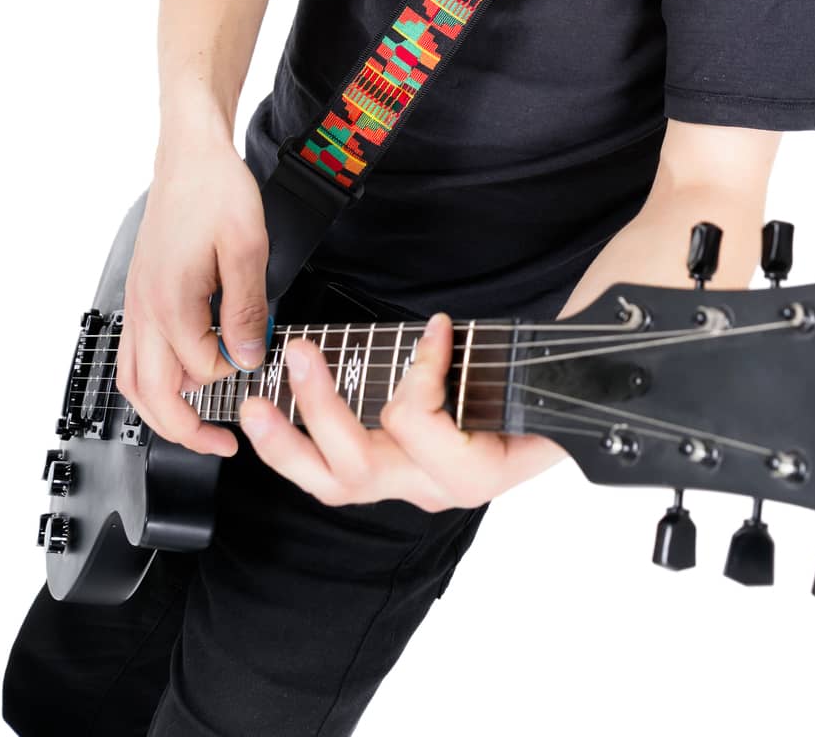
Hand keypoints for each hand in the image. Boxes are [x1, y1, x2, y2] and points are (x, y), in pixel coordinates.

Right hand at [116, 140, 270, 458]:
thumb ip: (246, 308)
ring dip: (162, 412)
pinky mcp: (139, 293)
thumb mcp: (248, 246)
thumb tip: (246, 355)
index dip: (237, 370)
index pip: (202, 368)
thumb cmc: (216, 190)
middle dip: (186, 430)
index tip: (262, 360)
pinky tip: (181, 379)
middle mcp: (146, 308)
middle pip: (151, 396)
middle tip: (222, 444)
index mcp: (172, 300)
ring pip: (132, 382)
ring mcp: (137, 303)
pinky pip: (133, 355)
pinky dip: (152, 381)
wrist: (190, 155)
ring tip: (197, 425)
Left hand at [238, 311, 567, 509]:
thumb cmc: (549, 396)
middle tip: (299, 355)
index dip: (420, 375)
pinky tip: (272, 418)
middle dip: (320, 409)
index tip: (437, 327)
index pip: (422, 427)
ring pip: (333, 484)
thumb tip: (434, 334)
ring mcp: (406, 485)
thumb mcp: (535, 380)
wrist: (559, 417)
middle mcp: (434, 487)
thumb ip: (497, 365)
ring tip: (255, 405)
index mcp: (477, 473)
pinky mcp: (388, 474)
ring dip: (288, 442)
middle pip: (359, 467)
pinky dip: (297, 449)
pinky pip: (332, 477)